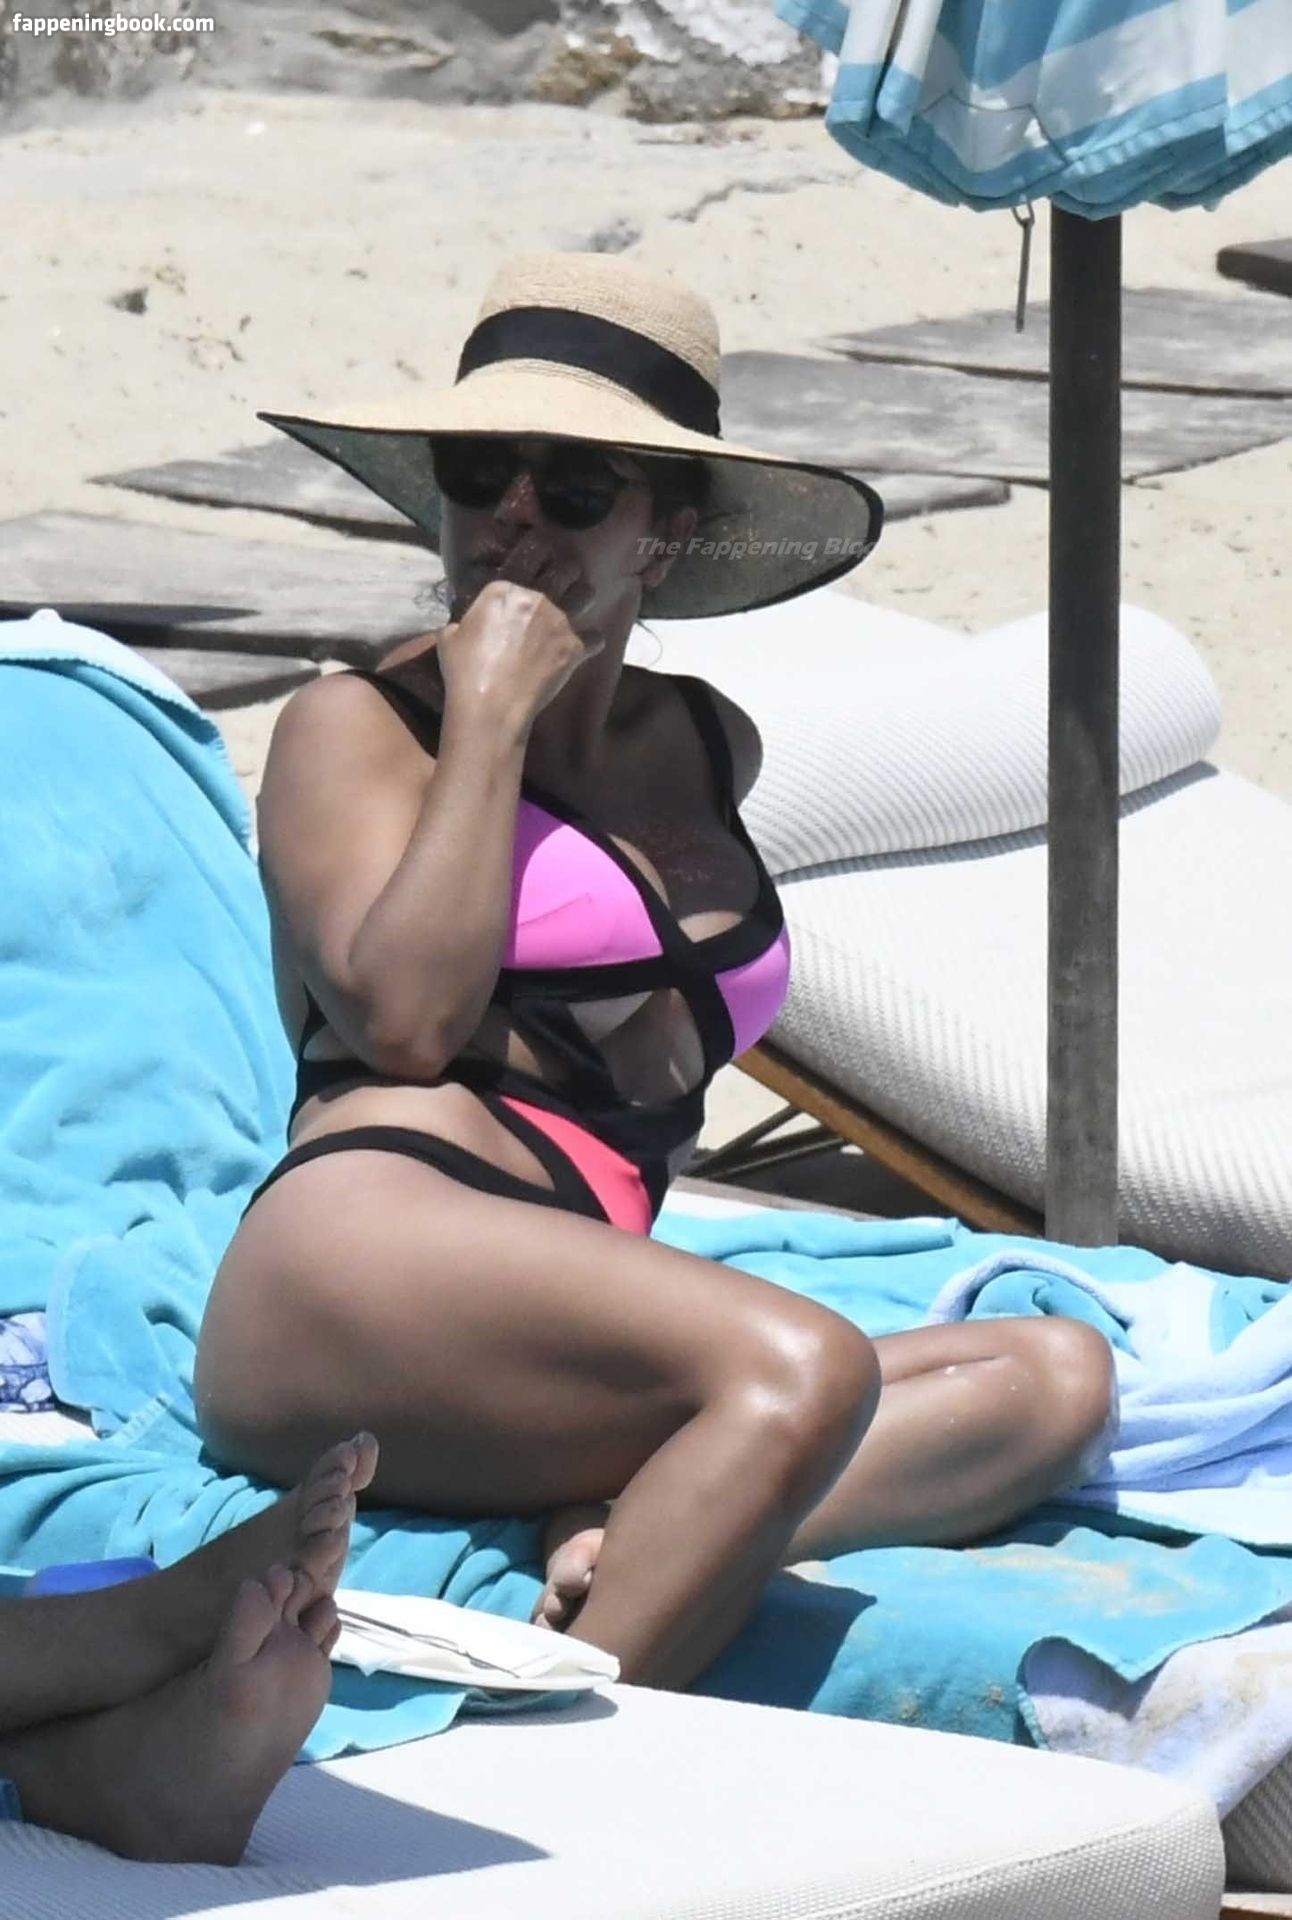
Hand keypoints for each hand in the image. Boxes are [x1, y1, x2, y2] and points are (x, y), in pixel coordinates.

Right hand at [438, 568, 603, 732]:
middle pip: (557, 577)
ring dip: (583, 601)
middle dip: (562, 579)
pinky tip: (585, 649)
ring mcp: (558, 620)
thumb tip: (464, 623)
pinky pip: (594, 638)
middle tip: (559, 593)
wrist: (490, 706)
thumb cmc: (465, 673)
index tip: (517, 609)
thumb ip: (463, 622)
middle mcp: (534, 597)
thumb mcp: (449, 637)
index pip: (515, 581)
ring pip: (583, 598)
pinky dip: (591, 644)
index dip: (517, 596)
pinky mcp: (574, 646)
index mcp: (502, 590)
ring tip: (580, 609)